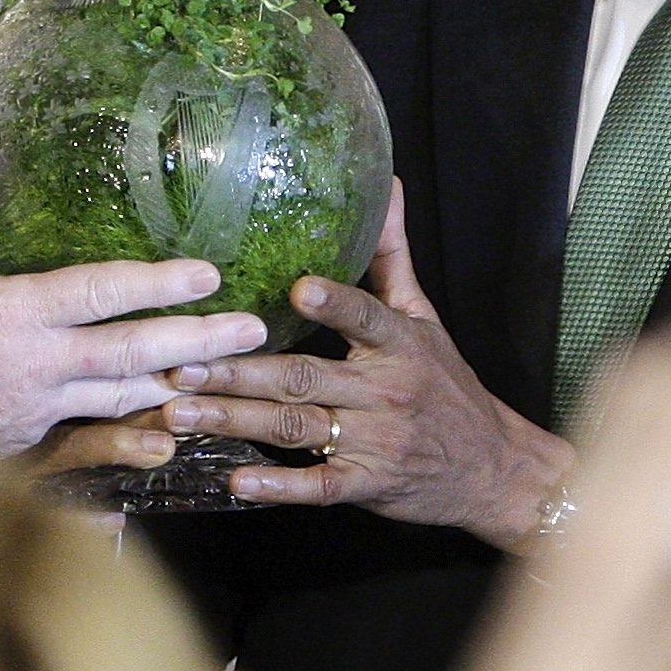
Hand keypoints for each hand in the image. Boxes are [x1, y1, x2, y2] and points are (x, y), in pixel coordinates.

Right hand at [0, 145, 266, 498]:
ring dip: (178, 384)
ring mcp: (35, 412)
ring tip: (224, 372)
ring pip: (124, 399)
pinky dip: (136, 427)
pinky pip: (95, 435)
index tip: (207, 274)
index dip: (159, 283)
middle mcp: (34, 366)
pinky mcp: (28, 445)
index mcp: (10, 314)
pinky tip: (166, 421)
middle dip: (200, 341)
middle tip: (253, 331)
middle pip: (134, 354)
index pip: (101, 293)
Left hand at [160, 182, 573, 542]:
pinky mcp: (366, 485)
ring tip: (179, 412)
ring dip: (235, 420)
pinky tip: (236, 480)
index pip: (366, 317)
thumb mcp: (424, 318)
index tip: (296, 288)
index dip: (335, 303)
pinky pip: (318, 486)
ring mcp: (374, 441)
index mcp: (399, 344)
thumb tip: (387, 184)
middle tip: (181, 363)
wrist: (492, 469)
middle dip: (239, 372)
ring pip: (296, 428)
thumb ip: (391, 256)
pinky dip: (278, 486)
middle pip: (304, 377)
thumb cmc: (446, 386)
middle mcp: (385, 391)